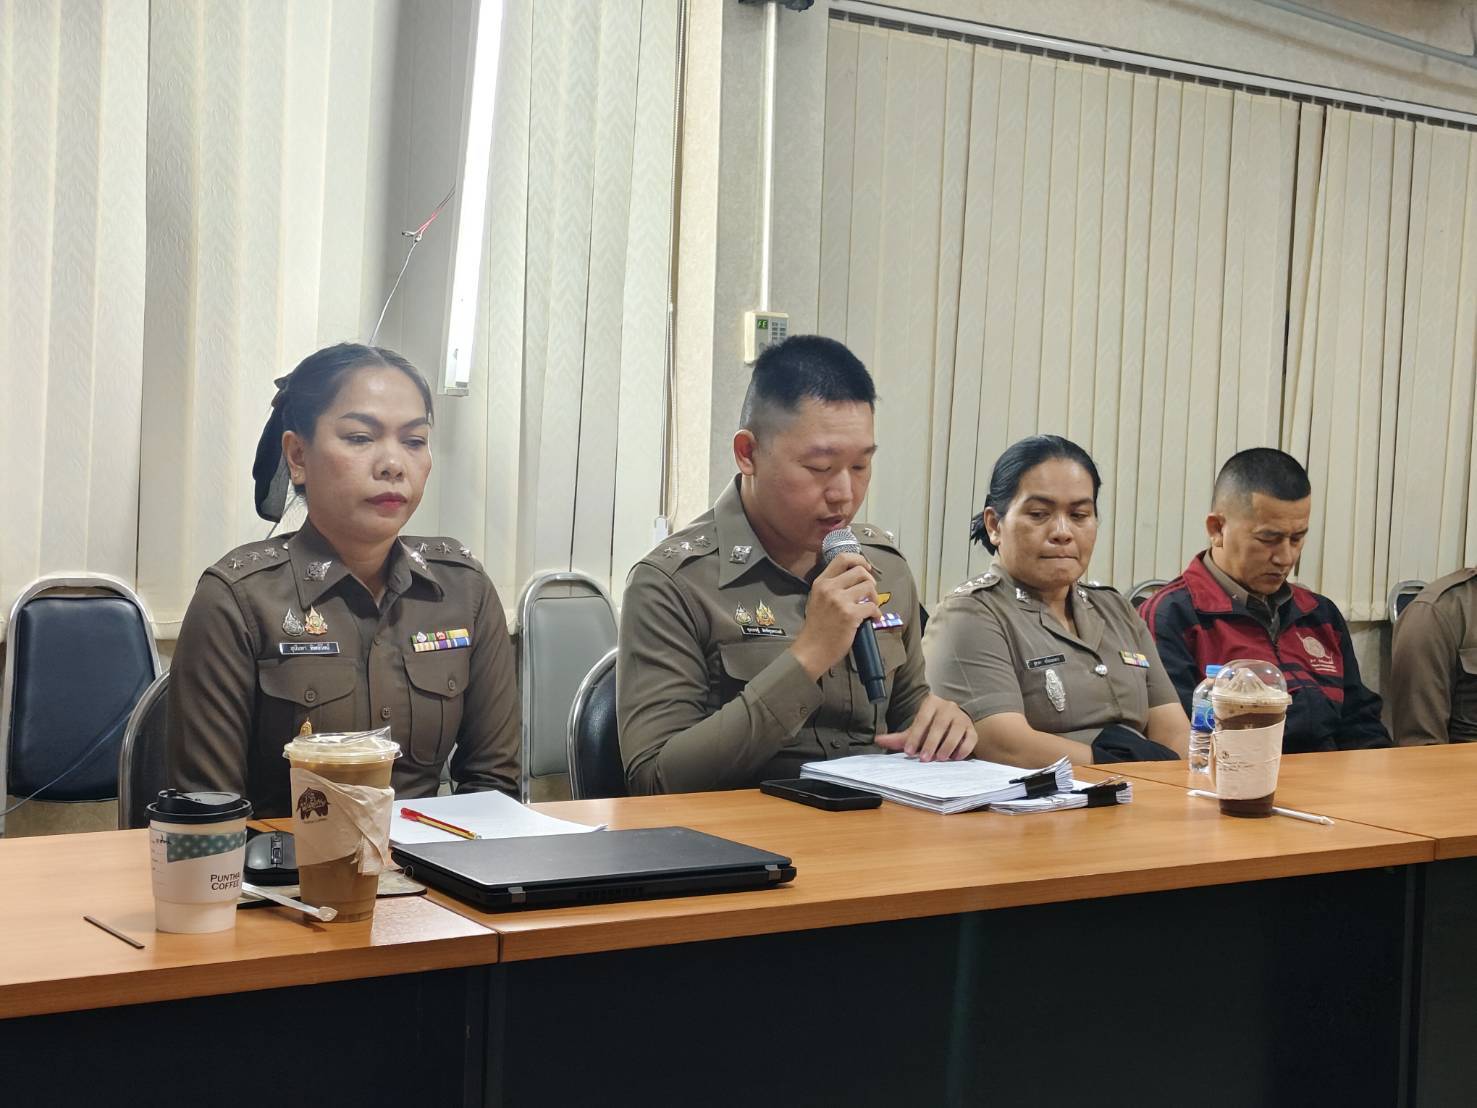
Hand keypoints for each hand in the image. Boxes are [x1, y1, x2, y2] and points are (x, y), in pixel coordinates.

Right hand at [790, 552, 879, 679]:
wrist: (812, 650)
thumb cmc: (816, 627)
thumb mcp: (817, 599)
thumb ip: (832, 587)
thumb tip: (855, 581)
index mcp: (821, 582)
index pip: (842, 558)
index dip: (859, 559)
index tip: (866, 568)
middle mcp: (830, 588)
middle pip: (860, 571)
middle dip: (870, 580)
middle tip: (870, 592)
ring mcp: (840, 601)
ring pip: (869, 587)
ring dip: (875, 597)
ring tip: (871, 606)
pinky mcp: (850, 615)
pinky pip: (872, 607)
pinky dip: (877, 613)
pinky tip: (873, 619)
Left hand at [876, 695, 976, 761]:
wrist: (952, 725)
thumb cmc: (930, 729)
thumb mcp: (915, 731)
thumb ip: (898, 737)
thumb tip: (878, 740)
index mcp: (931, 703)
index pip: (922, 720)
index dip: (915, 736)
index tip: (909, 752)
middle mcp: (948, 707)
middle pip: (939, 725)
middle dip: (931, 743)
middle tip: (924, 759)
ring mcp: (962, 717)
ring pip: (956, 731)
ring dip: (947, 746)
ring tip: (940, 758)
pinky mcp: (972, 729)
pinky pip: (970, 739)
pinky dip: (963, 749)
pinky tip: (955, 758)